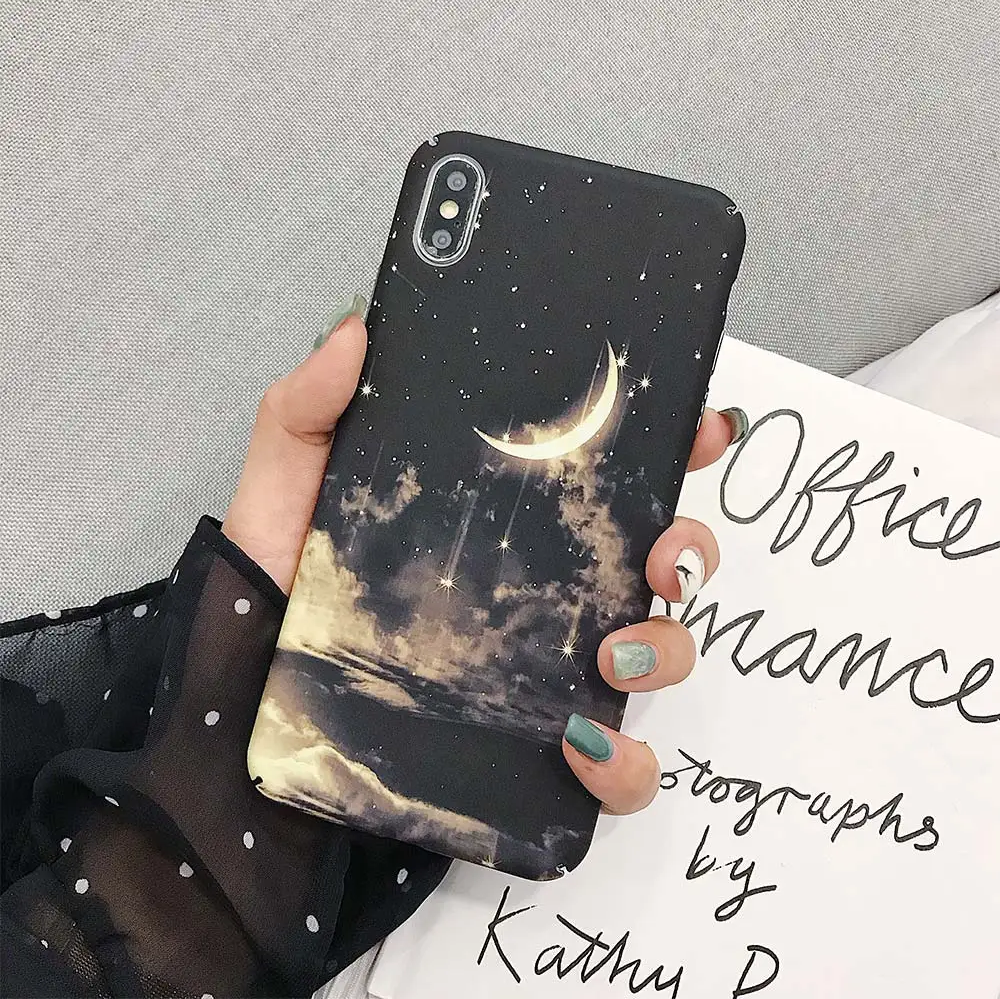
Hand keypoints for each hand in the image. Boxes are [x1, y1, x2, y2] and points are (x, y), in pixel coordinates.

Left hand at [224, 310, 743, 817]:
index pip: (609, 474)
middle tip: (666, 555)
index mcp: (504, 519)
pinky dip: (623, 765)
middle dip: (690, 550)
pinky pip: (616, 768)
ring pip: (658, 655)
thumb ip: (307, 409)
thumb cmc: (275, 593)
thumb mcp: (284, 489)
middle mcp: (541, 590)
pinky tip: (579, 748)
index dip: (669, 443)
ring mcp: (545, 671)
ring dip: (666, 650)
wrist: (244, 712)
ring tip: (612, 656)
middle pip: (658, 560)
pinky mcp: (534, 753)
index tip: (698, 427)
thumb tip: (358, 328)